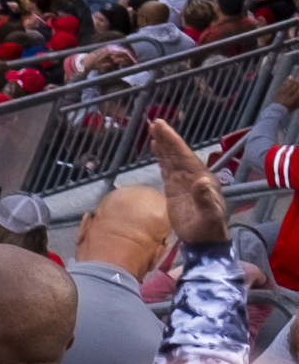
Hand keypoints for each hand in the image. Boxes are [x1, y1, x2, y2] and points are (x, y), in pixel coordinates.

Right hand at [154, 115, 231, 269]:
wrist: (204, 241)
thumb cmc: (209, 229)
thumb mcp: (210, 216)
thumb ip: (206, 198)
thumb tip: (200, 180)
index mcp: (202, 179)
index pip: (185, 156)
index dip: (174, 142)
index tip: (163, 129)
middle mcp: (194, 176)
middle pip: (178, 154)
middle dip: (167, 138)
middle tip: (155, 122)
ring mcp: (183, 182)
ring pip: (172, 159)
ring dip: (163, 145)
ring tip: (153, 130)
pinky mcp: (174, 189)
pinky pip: (167, 168)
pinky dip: (161, 157)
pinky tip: (155, 148)